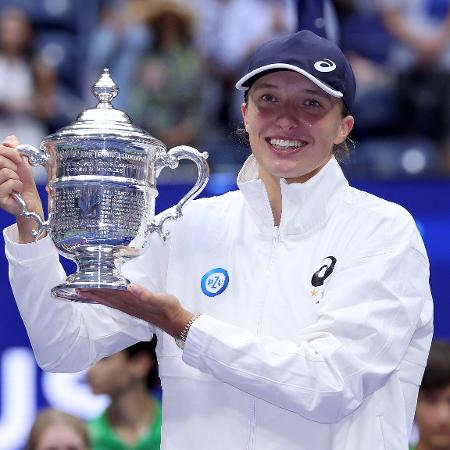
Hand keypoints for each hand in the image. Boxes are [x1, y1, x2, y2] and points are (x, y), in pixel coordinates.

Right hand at [0, 135, 44, 242]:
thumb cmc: (24, 180)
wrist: (30, 198)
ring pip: (5, 171)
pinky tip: (16, 191)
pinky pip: (10, 183)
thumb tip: (10, 140)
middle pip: (0, 160)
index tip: (19, 159)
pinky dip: (17, 185)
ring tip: (15, 183)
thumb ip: (15, 148)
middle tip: (16, 173)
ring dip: (16, 177)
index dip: (11, 152)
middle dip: (14, 165)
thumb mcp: (21, 161)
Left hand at [78, 284, 193, 336]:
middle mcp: (128, 306)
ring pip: (109, 301)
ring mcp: (130, 308)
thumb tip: (131, 288)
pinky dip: (106, 300)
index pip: (111, 293)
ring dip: (96, 297)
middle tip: (76, 287)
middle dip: (92, 292)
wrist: (175, 321)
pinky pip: (115, 303)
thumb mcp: (161, 300)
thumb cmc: (169, 309)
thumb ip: (146, 295)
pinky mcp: (133, 309)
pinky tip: (103, 298)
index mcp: (132, 301)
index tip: (84, 284)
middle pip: (106, 298)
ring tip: (83, 292)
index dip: (98, 289)